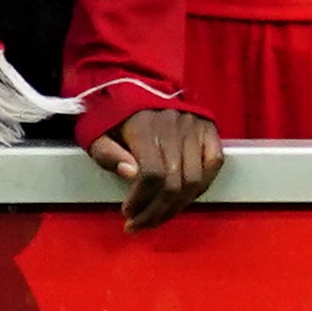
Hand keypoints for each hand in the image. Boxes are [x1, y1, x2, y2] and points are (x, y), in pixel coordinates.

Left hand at [84, 108, 223, 225]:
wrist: (136, 84)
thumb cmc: (113, 117)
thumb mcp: (97, 135)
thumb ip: (109, 155)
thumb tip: (131, 175)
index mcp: (145, 129)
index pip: (152, 174)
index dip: (141, 200)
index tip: (128, 214)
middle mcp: (175, 128)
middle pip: (175, 182)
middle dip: (157, 211)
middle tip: (141, 225)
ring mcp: (196, 128)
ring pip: (195, 179)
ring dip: (178, 206)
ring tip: (160, 217)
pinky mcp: (209, 129)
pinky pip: (214, 163)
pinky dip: (203, 185)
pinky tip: (185, 197)